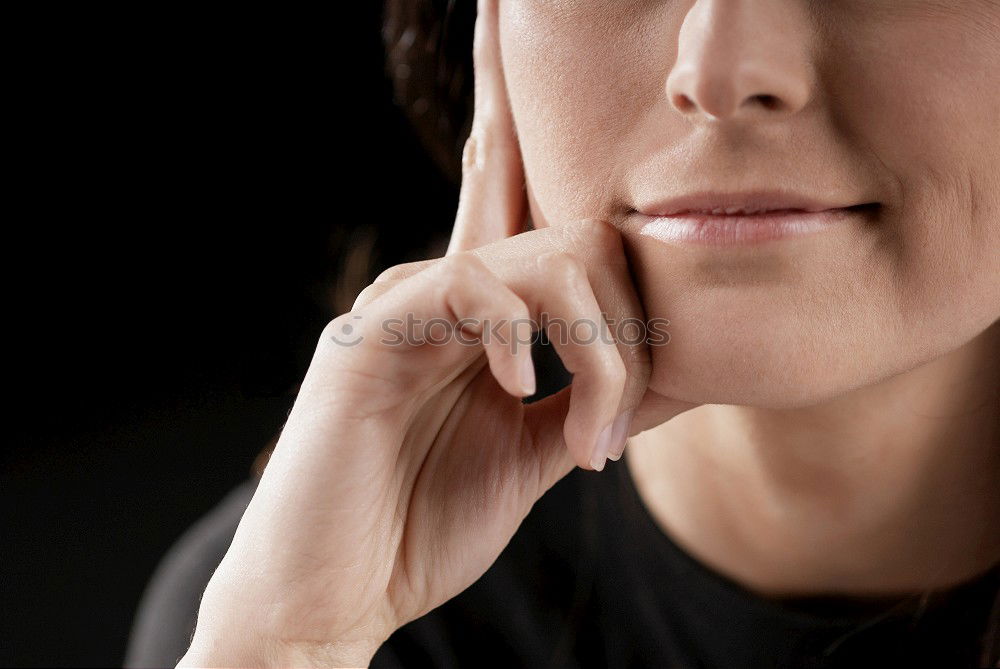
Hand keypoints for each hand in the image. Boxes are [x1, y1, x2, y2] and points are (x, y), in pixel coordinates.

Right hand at [180, 2, 697, 665]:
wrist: (339, 593)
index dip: (509, 104)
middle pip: (574, 231)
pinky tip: (515, 392)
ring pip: (542, 258)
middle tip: (614, 431)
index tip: (503, 14)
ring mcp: (404, 304)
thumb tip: (685, 360)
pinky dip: (520, 339)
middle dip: (629, 329)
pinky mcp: (371, 333)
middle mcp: (443, 290)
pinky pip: (472, 288)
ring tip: (584, 445)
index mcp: (481, 314)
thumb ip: (600, 397)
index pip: (511, 190)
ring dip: (596, 355)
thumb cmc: (423, 522)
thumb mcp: (537, 454)